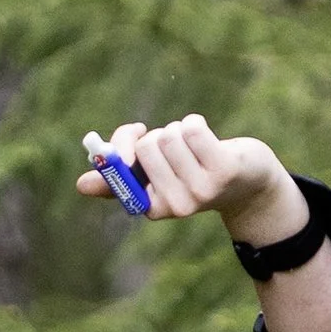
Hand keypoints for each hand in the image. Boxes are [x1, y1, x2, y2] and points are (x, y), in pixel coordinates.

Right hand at [75, 116, 302, 240]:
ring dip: (180, 131)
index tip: (138, 136)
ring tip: (196, 148)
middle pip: (146, 146)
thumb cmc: (194, 173)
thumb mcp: (156, 176)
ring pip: (169, 135)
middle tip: (179, 150)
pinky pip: (191, 128)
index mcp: (153, 208)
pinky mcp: (224, 170)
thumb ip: (121, 178)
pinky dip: (196, 123)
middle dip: (159, 137)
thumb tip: (81, 186)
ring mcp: (202, 190)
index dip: (124, 144)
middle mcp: (176, 205)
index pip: (119, 168)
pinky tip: (210, 139)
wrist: (249, 183)